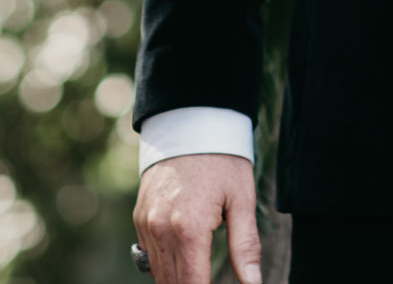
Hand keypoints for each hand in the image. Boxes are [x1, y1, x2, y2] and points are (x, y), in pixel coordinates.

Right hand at [135, 153, 260, 283]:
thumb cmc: (222, 161)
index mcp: (189, 229)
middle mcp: (161, 229)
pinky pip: (148, 254)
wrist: (190, 124)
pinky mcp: (139, 216)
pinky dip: (164, 263)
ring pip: (157, 273)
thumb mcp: (242, 201)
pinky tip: (183, 258)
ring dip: (177, 280)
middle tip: (209, 280)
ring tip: (199, 274)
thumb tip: (253, 283)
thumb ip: (246, 246)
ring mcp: (146, 223)